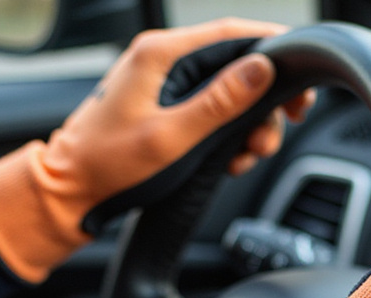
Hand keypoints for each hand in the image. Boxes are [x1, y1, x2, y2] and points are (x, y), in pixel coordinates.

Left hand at [0, 18, 314, 281]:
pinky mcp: (166, 105)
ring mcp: (164, 82)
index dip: (274, 53)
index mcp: (161, 54)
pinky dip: (228, 135)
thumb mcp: (171, 138)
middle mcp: (163, 60)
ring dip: (247, 125)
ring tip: (245, 157)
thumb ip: (219, 102)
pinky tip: (227, 160)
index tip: (301, 81)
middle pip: (235, 65)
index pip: (233, 33)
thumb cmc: (109, 165)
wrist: (69, 190)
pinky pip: (211, 109)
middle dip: (262, 103)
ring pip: (228, 92)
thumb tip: (261, 69)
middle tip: (271, 135)